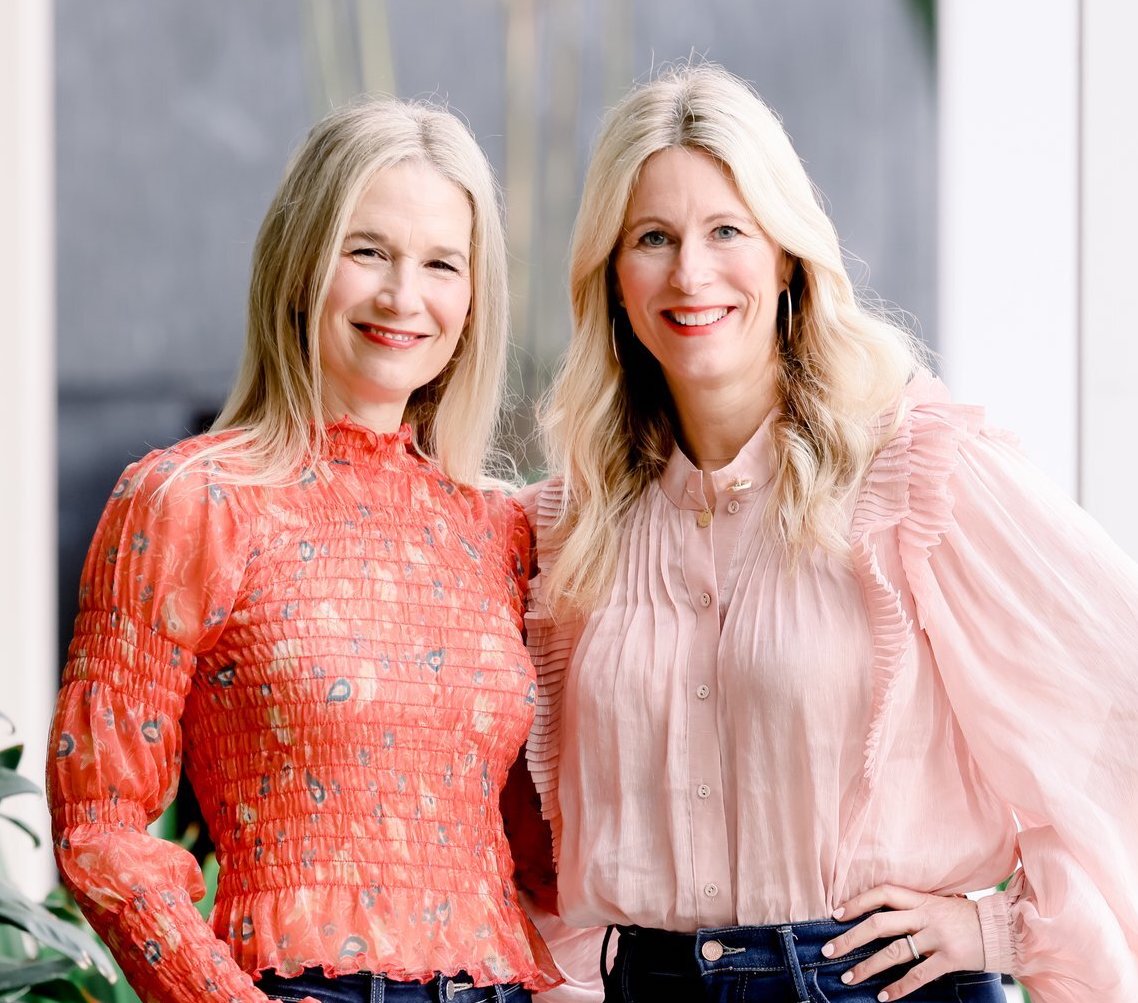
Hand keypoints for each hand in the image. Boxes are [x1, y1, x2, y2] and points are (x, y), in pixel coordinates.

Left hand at [820, 884, 984, 1001]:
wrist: (1004, 930)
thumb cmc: (965, 918)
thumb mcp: (937, 904)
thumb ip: (912, 908)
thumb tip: (878, 916)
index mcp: (921, 899)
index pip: (883, 893)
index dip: (857, 902)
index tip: (835, 915)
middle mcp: (926, 915)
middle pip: (880, 924)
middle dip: (850, 938)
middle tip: (827, 951)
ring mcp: (938, 937)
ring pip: (895, 952)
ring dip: (868, 967)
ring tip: (848, 979)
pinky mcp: (951, 958)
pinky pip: (920, 975)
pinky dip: (900, 987)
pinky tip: (883, 997)